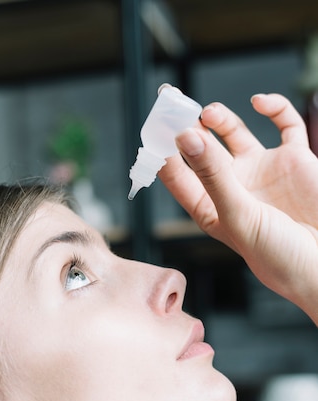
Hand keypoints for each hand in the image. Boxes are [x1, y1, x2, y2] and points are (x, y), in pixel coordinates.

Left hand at [159, 93, 317, 323]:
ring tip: (208, 113)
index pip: (178, 175)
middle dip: (186, 126)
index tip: (153, 127)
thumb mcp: (238, 215)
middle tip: (172, 102)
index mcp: (210, 209)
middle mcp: (231, 187)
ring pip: (233, 133)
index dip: (163, 152)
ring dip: (219, 118)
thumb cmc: (277, 254)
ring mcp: (260, 171)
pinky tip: (260, 103)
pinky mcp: (292, 159)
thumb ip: (212, 175)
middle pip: (200, 149)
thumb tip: (185, 137)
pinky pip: (283, 124)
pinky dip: (275, 108)